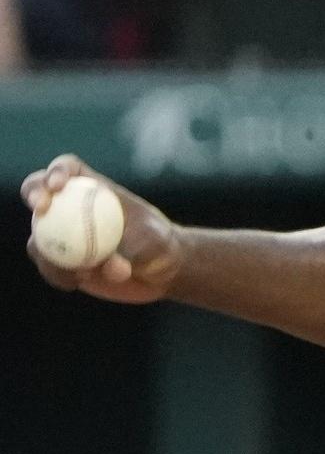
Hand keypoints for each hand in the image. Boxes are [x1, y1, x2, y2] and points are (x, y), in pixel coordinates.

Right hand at [20, 154, 183, 303]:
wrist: (160, 272)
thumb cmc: (161, 247)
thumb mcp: (157, 242)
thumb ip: (133, 249)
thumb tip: (109, 263)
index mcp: (95, 190)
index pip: (69, 169)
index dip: (57, 171)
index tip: (59, 184)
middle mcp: (71, 208)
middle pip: (38, 191)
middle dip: (34, 193)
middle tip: (42, 209)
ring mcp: (62, 235)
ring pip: (38, 236)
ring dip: (52, 252)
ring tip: (84, 272)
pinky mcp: (60, 261)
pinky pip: (48, 267)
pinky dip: (58, 275)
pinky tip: (76, 283)